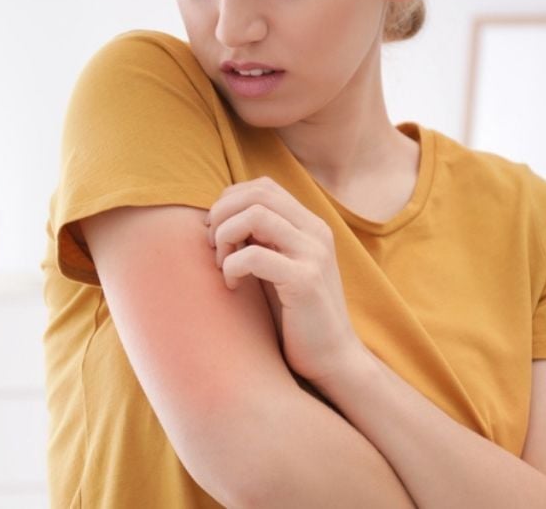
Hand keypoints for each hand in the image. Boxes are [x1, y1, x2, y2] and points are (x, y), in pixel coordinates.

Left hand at [206, 176, 361, 382]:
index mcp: (310, 225)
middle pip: (257, 193)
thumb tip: (218, 216)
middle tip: (213, 246)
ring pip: (255, 215)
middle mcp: (316, 232)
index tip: (217, 232)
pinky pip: (254, 256)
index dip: (230, 201)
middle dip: (222, 214)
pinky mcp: (305, 282)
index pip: (262, 186)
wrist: (332, 358)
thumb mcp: (278, 266)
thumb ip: (261, 239)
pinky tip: (232, 286)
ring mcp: (313, 254)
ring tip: (221, 264)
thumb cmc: (295, 316)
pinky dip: (232, 267)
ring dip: (225, 236)